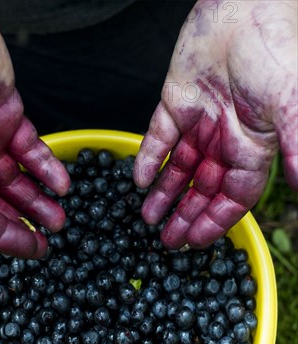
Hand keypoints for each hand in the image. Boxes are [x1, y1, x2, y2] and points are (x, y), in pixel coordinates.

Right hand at [0, 1, 69, 257]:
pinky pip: (28, 149)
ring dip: (38, 198)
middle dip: (25, 221)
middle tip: (53, 236)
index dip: (4, 237)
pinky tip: (62, 181)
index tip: (33, 251)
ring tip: (62, 215)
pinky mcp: (4, 116)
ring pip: (15, 180)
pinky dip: (45, 165)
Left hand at [134, 0, 297, 248]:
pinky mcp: (175, 103)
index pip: (234, 196)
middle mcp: (225, 140)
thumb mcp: (290, 106)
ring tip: (147, 219)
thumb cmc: (275, 50)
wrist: (246, 4)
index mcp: (254, 147)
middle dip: (185, 216)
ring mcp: (199, 123)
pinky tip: (138, 180)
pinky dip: (148, 158)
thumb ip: (295, 148)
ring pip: (178, 169)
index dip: (215, 221)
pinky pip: (158, 138)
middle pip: (202, 189)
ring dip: (163, 195)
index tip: (196, 242)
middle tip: (166, 242)